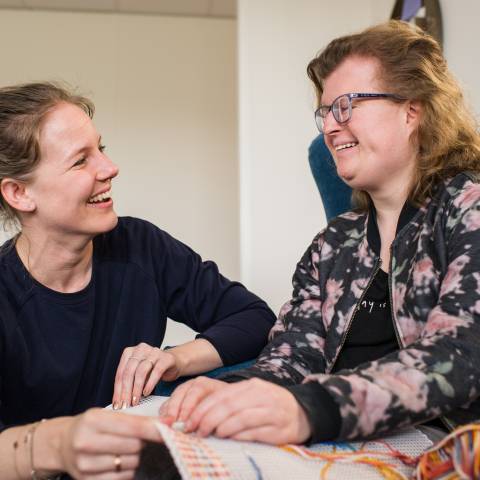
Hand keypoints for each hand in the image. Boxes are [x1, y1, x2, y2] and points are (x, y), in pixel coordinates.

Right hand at [60, 408, 161, 478]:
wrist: (62, 444)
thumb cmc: (93, 426)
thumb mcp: (109, 415)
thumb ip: (137, 420)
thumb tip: (168, 423)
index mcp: (93, 420)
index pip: (133, 426)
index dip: (155, 428)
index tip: (172, 427)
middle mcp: (86, 442)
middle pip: (134, 446)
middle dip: (141, 442)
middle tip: (134, 438)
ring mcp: (85, 465)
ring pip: (131, 464)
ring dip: (134, 457)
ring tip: (121, 450)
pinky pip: (122, 479)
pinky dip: (126, 471)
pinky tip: (116, 463)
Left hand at [113, 343, 182, 408]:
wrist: (173, 362)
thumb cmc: (153, 370)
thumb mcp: (138, 374)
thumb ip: (129, 382)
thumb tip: (120, 400)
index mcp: (130, 352)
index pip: (121, 372)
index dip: (118, 390)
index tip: (117, 404)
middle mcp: (141, 349)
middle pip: (129, 371)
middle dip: (126, 391)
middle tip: (125, 405)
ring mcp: (154, 352)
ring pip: (141, 371)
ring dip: (136, 389)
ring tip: (135, 401)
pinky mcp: (166, 358)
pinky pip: (157, 371)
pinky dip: (150, 384)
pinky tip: (146, 393)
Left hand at [164, 377, 311, 444]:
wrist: (304, 412)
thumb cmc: (272, 405)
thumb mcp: (252, 397)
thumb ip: (232, 403)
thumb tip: (203, 416)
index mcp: (252, 386)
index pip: (222, 396)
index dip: (203, 409)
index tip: (189, 421)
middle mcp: (261, 396)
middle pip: (229, 406)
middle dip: (208, 419)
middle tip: (197, 431)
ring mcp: (271, 412)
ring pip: (240, 418)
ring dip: (222, 428)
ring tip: (211, 435)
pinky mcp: (279, 429)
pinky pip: (255, 433)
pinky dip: (239, 437)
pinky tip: (230, 440)